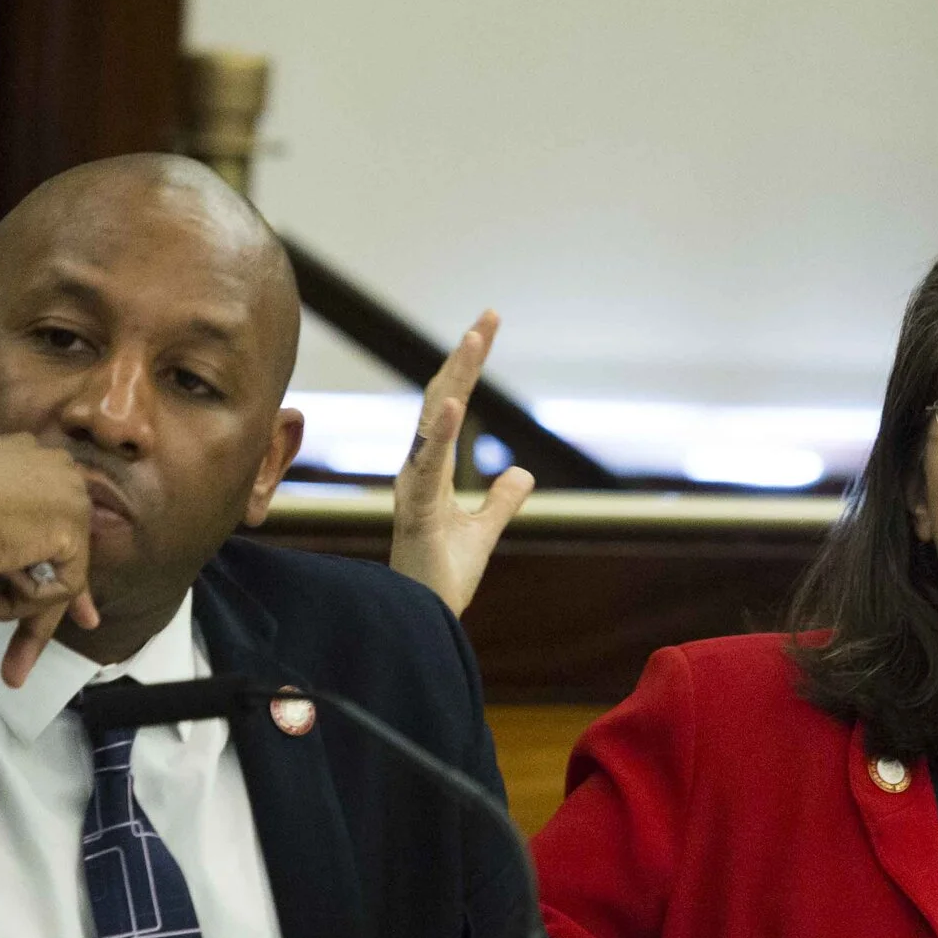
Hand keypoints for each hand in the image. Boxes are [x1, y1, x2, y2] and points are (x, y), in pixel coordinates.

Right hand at [0, 435, 99, 687]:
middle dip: (40, 605)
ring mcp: (68, 493)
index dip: (47, 560)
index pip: (50, 514)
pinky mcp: (72, 528)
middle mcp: (53, 466)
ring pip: (57, 574)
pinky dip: (20, 603)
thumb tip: (35, 580)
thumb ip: (1, 539)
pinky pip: (57, 590)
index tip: (69, 610)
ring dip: (14, 606)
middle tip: (27, 660)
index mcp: (21, 452)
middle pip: (60, 550)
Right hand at [389, 310, 534, 614]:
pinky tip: (456, 401)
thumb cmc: (442, 578)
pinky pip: (428, 464)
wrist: (424, 619)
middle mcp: (418, 469)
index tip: (486, 327)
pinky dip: (441, 431)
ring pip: (432, 421)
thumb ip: (501, 500)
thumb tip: (522, 472)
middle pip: (440, 399)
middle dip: (465, 358)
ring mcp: (415, 486)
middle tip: (488, 317)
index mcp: (430, 470)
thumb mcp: (484, 531)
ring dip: (455, 379)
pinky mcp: (417, 510)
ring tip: (474, 339)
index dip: (468, 366)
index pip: (450, 405)